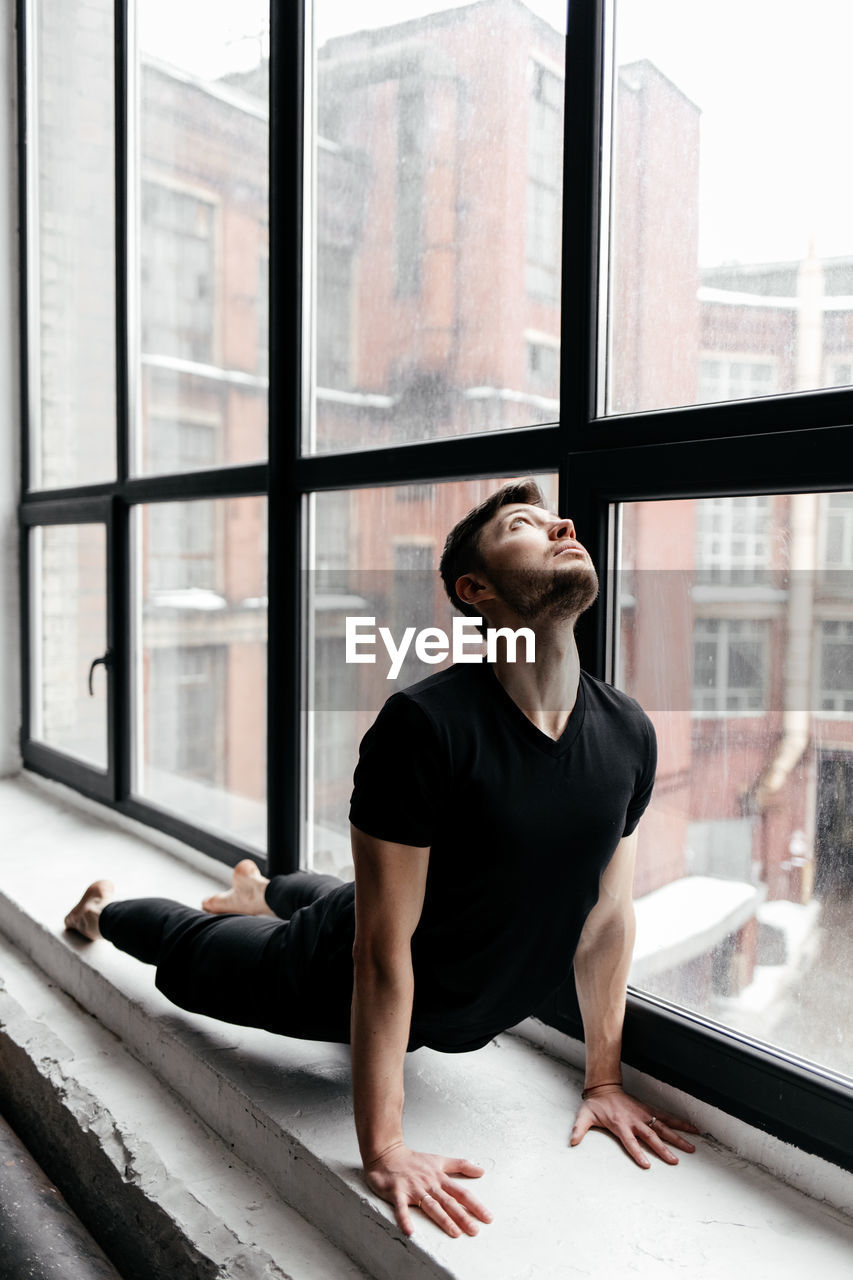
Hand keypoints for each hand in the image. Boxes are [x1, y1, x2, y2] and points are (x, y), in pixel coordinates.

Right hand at [364, 1142, 491, 1237]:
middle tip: (475, 1231)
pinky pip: (401, 1208)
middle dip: (462, 1216)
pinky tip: (409, 1231)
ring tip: (454, 1233)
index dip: (475, 1205)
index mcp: (439, 1178)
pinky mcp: (397, 1192)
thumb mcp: (439, 1160)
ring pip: (430, 1205)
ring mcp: (413, 1188)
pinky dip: (404, 1219)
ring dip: (443, 1219)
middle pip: (448, 1201)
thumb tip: (481, 1170)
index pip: (461, 1193)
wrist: (387, 1153)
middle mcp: (429, 1184)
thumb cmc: (413, 1160)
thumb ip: (460, 1165)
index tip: (488, 1218)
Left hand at [570, 1086, 698, 1167]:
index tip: (647, 1165)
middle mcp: (634, 1121)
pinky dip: (679, 1123)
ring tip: (692, 1147)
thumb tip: (571, 1141)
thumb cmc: (595, 1105)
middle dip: (663, 1149)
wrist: (604, 1087)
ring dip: (677, 1137)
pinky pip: (666, 1117)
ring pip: (663, 1127)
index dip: (638, 1153)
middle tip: (675, 1161)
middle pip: (651, 1137)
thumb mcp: (584, 1116)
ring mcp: (643, 1115)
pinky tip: (692, 1129)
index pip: (630, 1142)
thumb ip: (578, 1129)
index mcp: (620, 1125)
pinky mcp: (648, 1110)